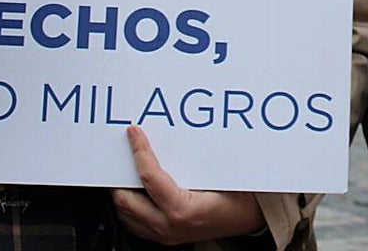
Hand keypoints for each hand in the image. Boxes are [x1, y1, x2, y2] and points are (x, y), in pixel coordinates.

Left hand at [112, 125, 265, 243]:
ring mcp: (165, 235)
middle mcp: (169, 226)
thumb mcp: (218, 172)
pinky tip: (137, 189)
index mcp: (182, 209)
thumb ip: (192, 157)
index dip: (139, 150)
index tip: (133, 133)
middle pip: (126, 199)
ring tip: (126, 169)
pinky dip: (130, 204)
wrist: (249, 219)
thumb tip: (172, 131)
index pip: (149, 176)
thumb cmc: (239, 197)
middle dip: (119, 175)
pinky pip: (135, 223)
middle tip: (122, 152)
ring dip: (122, 190)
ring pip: (125, 213)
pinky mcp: (164, 238)